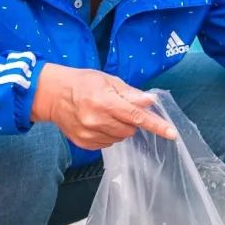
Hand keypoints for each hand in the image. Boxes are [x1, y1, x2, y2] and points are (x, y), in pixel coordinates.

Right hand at [31, 64, 177, 149]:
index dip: (157, 125)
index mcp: (104, 102)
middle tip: (119, 108)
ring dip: (120, 128)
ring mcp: (90, 134)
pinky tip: (98, 123)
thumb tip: (150, 101)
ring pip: (120, 138)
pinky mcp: (84, 143)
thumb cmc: (82, 82)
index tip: (172, 133)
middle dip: (131, 120)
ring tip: (106, 114)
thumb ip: (130, 93)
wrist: (52, 94)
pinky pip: (108, 143)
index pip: (137, 116)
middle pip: (130, 129)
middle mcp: (97, 121)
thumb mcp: (107, 80)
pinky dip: (109, 134)